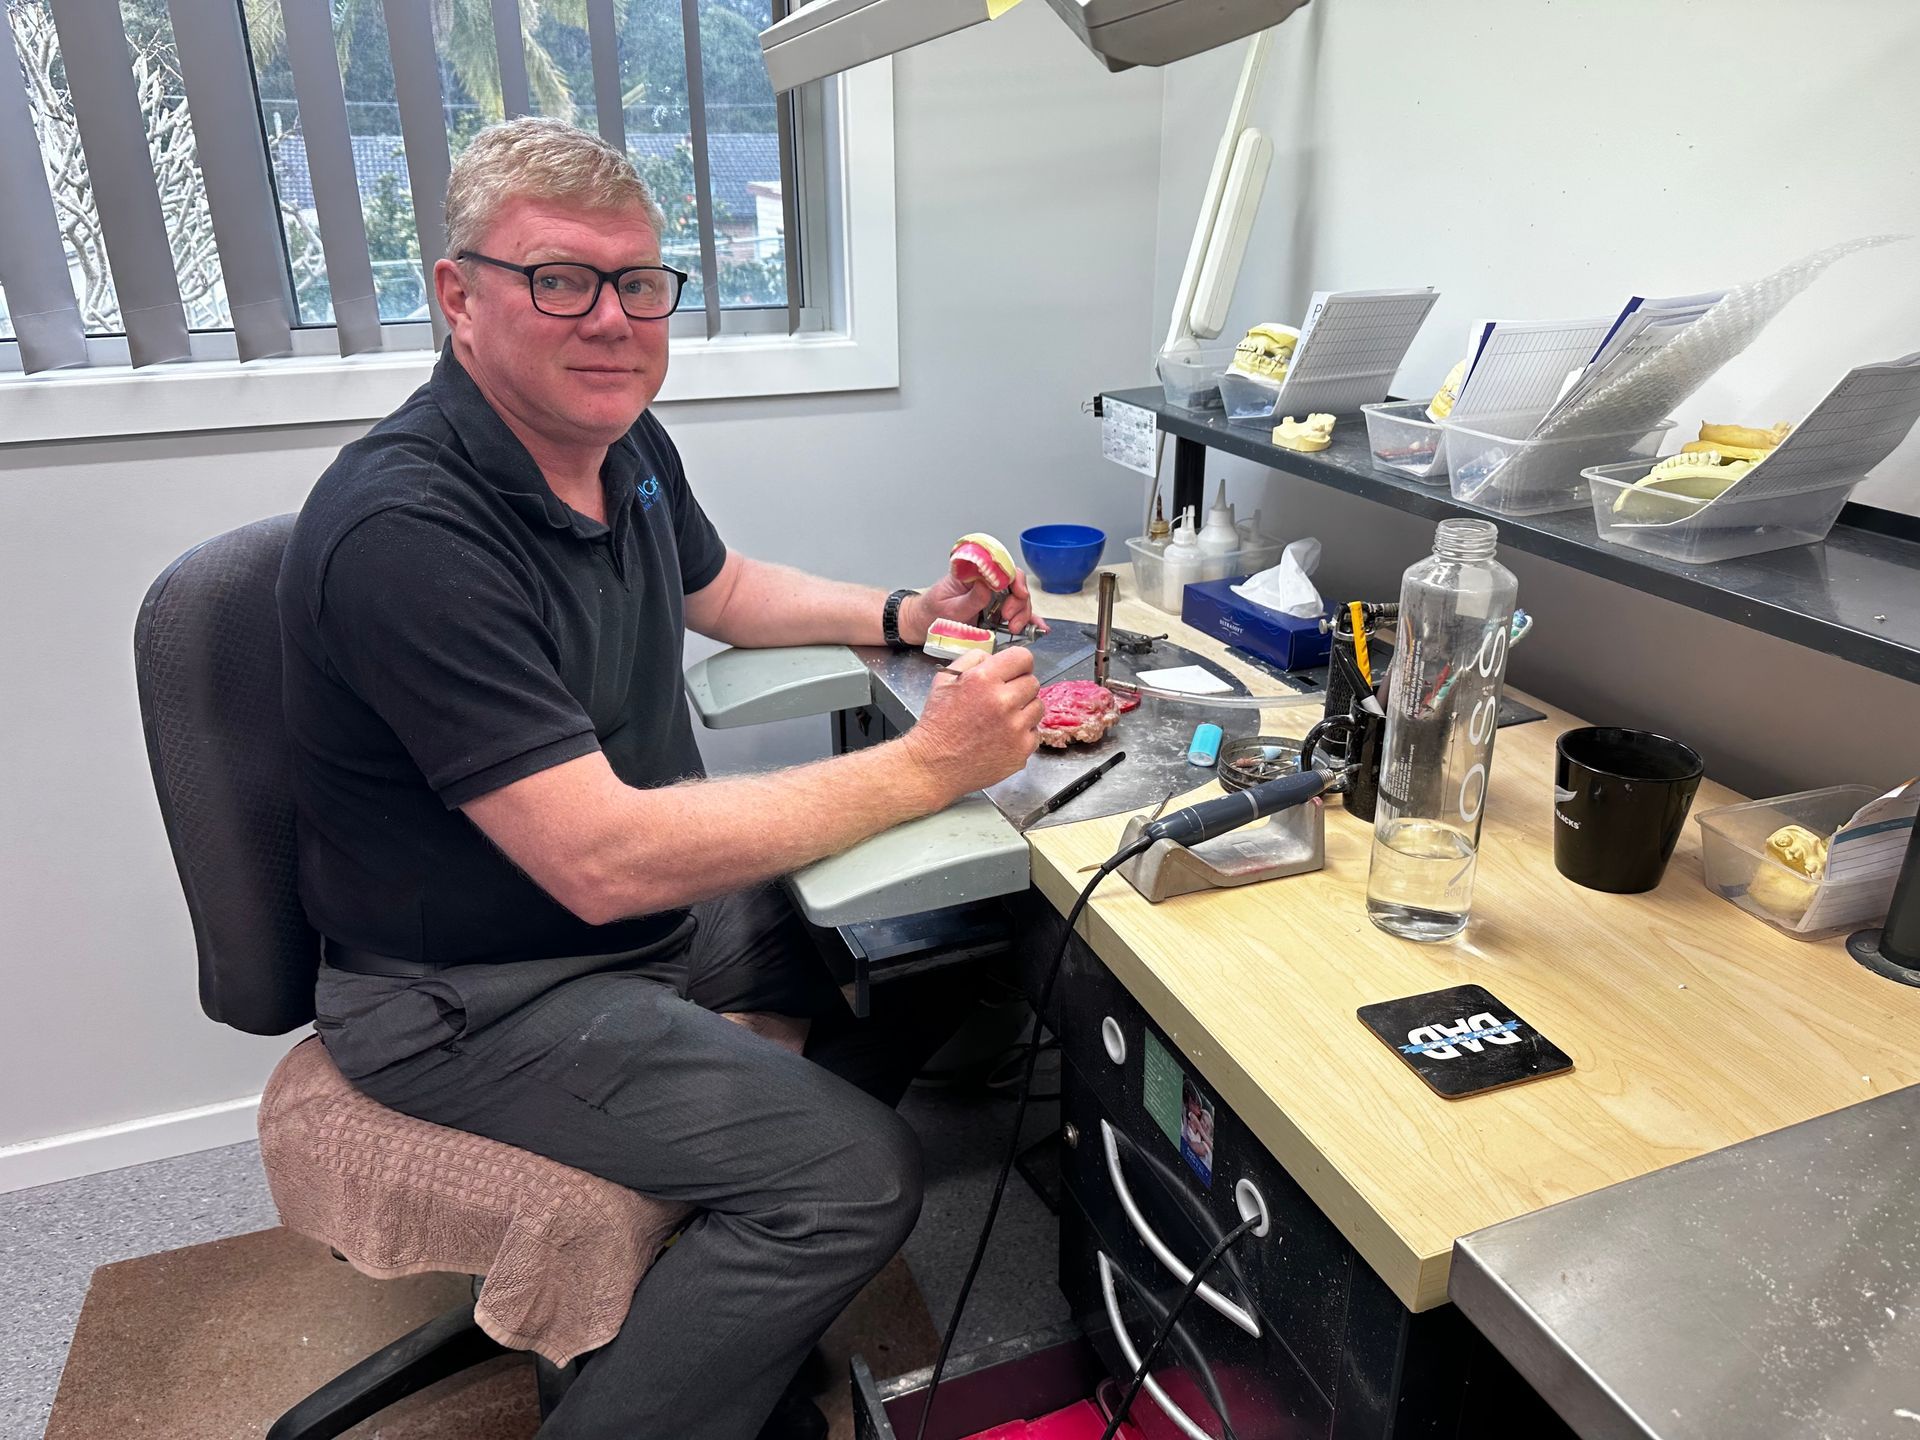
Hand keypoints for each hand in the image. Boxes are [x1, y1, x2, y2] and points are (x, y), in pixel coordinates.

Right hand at [901, 647, 1041, 803]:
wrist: (934, 765)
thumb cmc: (938, 723)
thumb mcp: (944, 680)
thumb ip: (973, 660)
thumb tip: (995, 658)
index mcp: (984, 679)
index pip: (1023, 658)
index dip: (1019, 664)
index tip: (1014, 672)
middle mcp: (1003, 701)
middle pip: (1033, 683)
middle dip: (1019, 688)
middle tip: (1003, 699)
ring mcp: (1015, 728)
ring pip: (1038, 707)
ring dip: (1024, 710)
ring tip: (1002, 719)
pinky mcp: (1021, 750)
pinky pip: (1035, 733)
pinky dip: (1022, 734)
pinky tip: (1003, 737)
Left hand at [904, 568, 1048, 641]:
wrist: (921, 625)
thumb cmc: (930, 613)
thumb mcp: (947, 608)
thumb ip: (969, 599)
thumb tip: (988, 585)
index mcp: (973, 573)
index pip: (1000, 567)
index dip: (1013, 578)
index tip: (1016, 593)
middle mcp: (985, 582)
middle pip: (1014, 583)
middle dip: (1019, 601)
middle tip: (1010, 620)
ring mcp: (991, 597)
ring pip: (1018, 599)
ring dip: (1023, 614)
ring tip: (1014, 629)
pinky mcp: (994, 612)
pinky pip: (1015, 613)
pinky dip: (1028, 621)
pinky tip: (1038, 628)